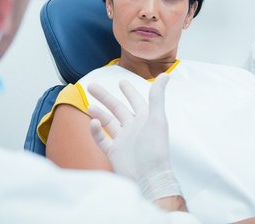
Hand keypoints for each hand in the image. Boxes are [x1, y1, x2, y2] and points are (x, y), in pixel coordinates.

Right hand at [87, 73, 180, 200]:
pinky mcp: (114, 152)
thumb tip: (166, 75)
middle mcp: (134, 128)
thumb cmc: (155, 150)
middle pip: (117, 108)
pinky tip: (92, 123)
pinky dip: (95, 131)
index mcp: (145, 119)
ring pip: (107, 122)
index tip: (121, 81)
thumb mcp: (156, 119)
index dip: (129, 91)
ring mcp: (123, 140)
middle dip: (105, 97)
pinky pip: (102, 139)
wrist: (148, 179)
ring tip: (89, 106)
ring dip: (98, 113)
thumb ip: (157, 97)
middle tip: (91, 86)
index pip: (136, 101)